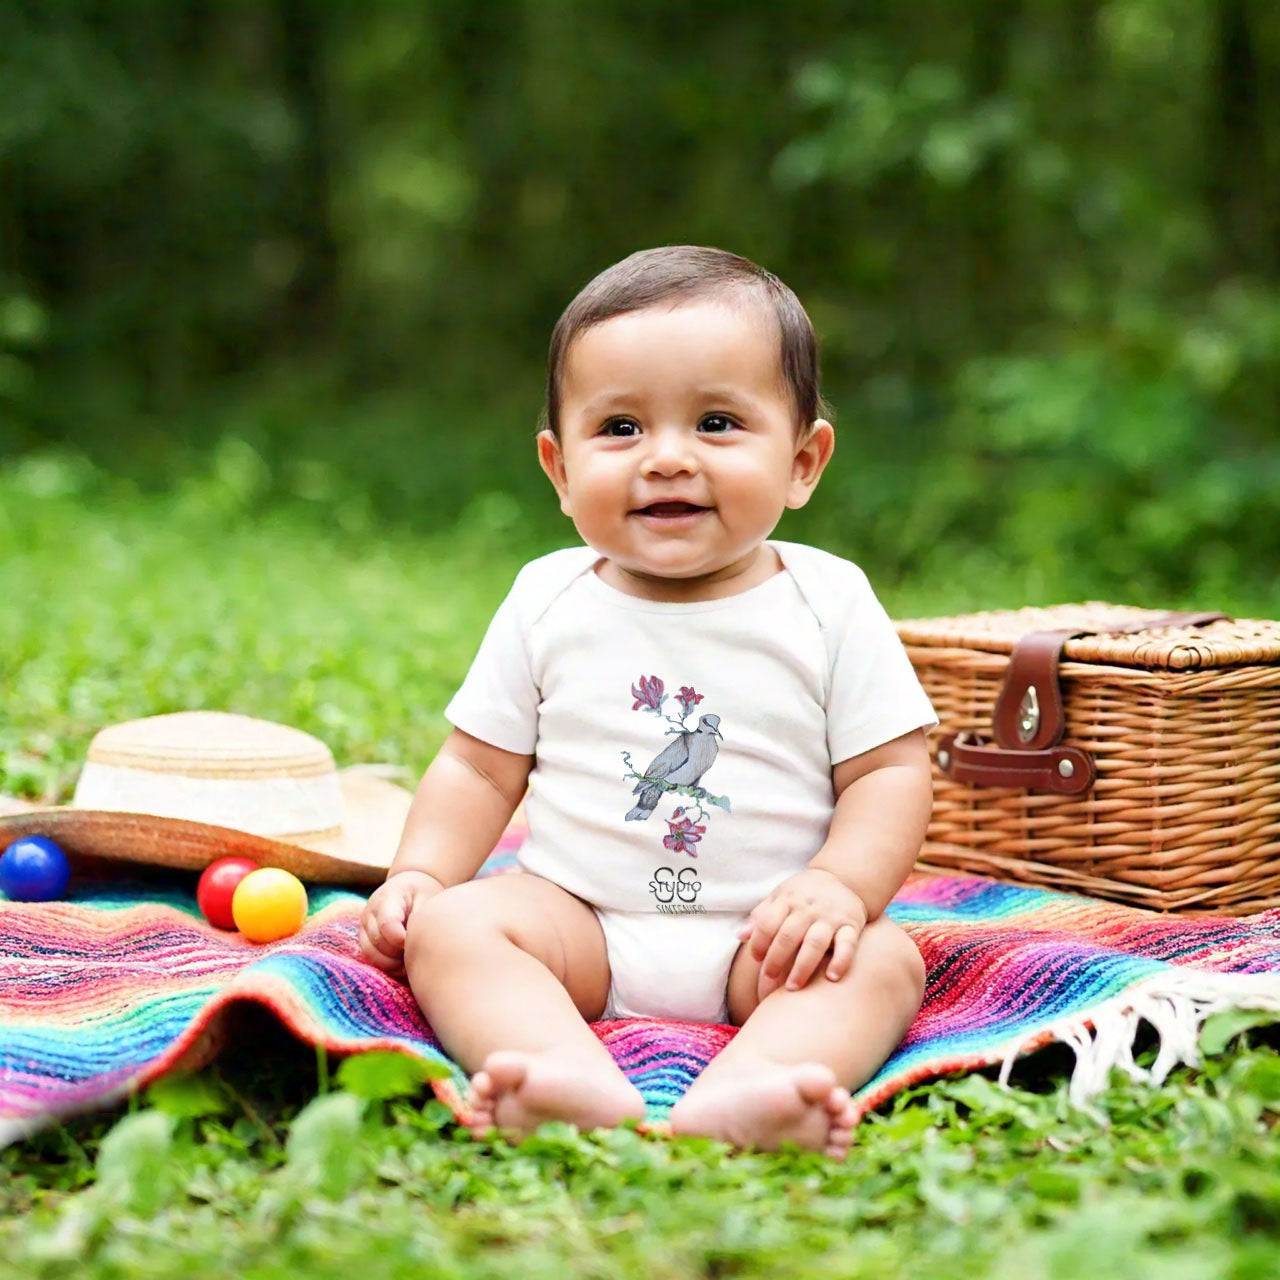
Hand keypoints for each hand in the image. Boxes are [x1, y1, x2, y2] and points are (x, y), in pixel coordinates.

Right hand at [358, 869, 442, 974]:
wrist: (409, 889)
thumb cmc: (422, 894)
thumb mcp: (427, 899)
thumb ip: (420, 920)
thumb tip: (413, 943)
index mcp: (387, 898)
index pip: (387, 924)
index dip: (401, 939)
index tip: (414, 942)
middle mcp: (370, 913)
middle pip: (378, 942)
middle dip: (398, 953)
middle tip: (416, 951)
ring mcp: (364, 928)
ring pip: (371, 955)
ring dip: (392, 963)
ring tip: (410, 958)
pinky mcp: (365, 941)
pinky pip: (372, 961)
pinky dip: (388, 967)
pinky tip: (404, 963)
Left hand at [737, 868, 867, 1002]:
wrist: (843, 878)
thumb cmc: (803, 894)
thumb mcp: (779, 896)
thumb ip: (761, 916)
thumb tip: (740, 936)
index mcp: (787, 900)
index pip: (767, 923)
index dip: (758, 943)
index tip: (756, 959)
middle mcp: (808, 908)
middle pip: (788, 936)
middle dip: (776, 960)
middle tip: (769, 979)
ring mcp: (830, 916)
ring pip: (815, 943)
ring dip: (802, 967)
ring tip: (792, 988)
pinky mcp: (851, 924)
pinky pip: (847, 944)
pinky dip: (841, 961)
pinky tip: (831, 978)